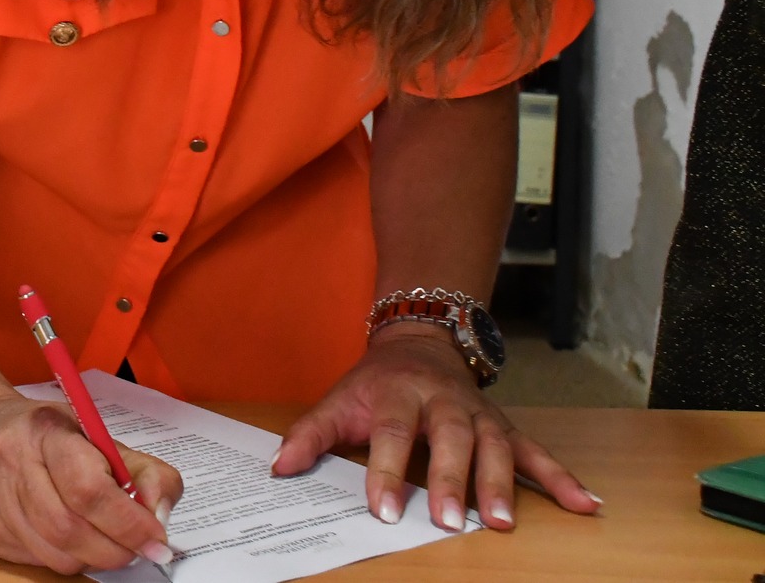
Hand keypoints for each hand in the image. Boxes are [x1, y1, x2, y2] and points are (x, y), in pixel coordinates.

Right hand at [0, 393, 181, 574]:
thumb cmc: (47, 436)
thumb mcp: (98, 436)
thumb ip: (143, 471)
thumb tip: (160, 516)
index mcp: (46, 431)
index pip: (89, 488)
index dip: (128, 522)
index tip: (156, 538)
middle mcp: (11, 462)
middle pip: (71, 530)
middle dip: (115, 549)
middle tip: (136, 548)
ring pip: (55, 555)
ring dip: (91, 557)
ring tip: (100, 538)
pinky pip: (35, 562)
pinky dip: (63, 557)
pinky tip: (65, 535)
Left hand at [274, 325, 599, 530]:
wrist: (418, 341)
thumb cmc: (374, 383)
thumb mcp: (338, 400)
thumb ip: (309, 435)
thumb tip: (278, 469)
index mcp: (398, 395)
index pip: (392, 434)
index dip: (387, 472)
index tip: (384, 510)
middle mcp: (444, 403)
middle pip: (450, 441)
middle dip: (451, 481)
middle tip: (450, 521)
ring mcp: (480, 414)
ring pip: (496, 447)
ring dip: (502, 485)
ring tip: (503, 523)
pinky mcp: (506, 426)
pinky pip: (537, 452)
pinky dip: (562, 478)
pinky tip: (585, 505)